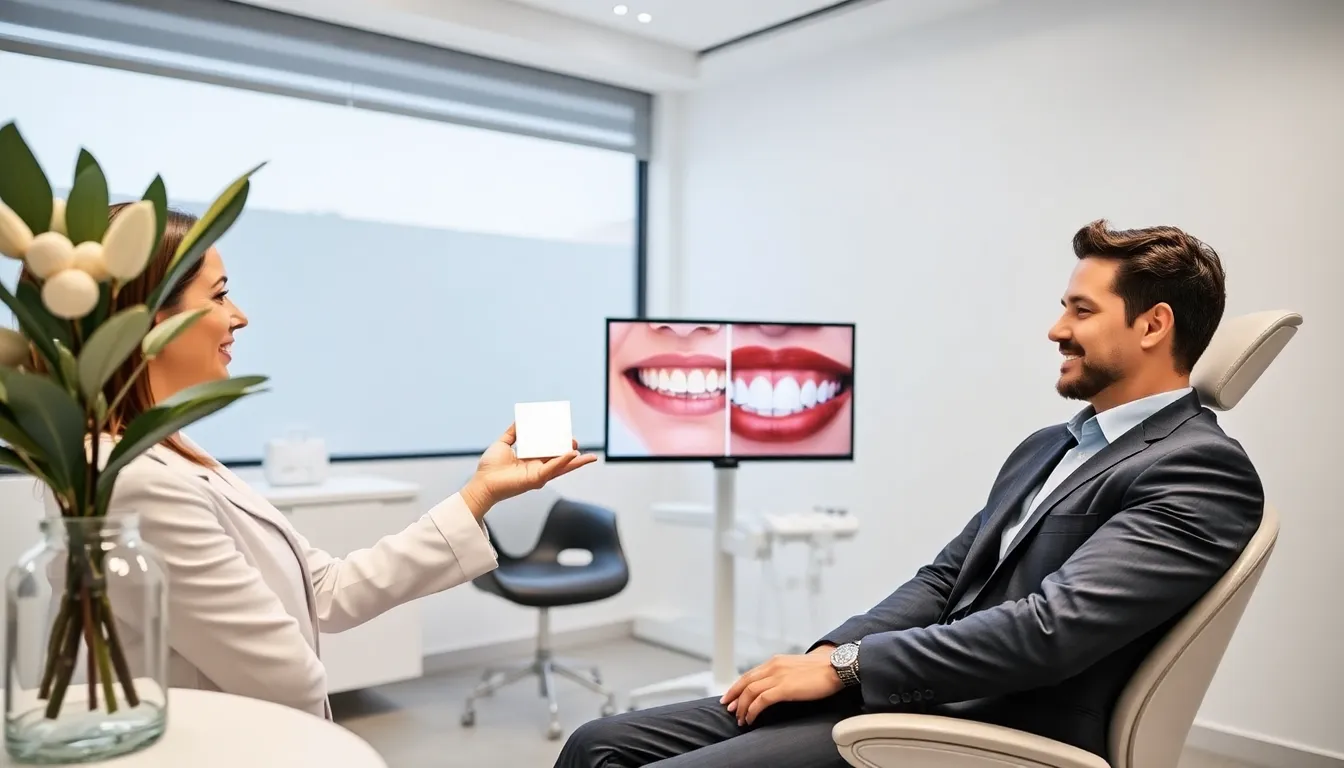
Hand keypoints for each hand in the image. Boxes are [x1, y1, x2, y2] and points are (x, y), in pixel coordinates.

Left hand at [460, 423, 597, 517]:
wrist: (482, 481)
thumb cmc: (490, 467)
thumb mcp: (503, 443)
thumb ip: (513, 432)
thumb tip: (520, 420)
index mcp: (531, 459)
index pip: (549, 450)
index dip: (559, 442)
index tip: (566, 432)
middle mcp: (537, 468)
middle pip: (560, 459)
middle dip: (571, 451)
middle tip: (576, 440)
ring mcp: (538, 474)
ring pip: (562, 466)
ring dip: (575, 461)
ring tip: (587, 455)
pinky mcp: (536, 479)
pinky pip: (553, 468)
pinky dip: (564, 461)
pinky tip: (573, 454)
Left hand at [718, 650, 843, 726]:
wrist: (836, 667)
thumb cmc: (821, 670)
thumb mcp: (796, 668)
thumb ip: (784, 673)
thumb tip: (776, 686)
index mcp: (775, 661)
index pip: (750, 674)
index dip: (738, 686)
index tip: (731, 696)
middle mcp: (773, 666)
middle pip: (745, 682)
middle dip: (735, 696)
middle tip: (729, 708)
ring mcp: (778, 676)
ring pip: (750, 692)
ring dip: (743, 707)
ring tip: (741, 719)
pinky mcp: (784, 687)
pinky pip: (761, 700)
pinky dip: (753, 710)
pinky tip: (751, 718)